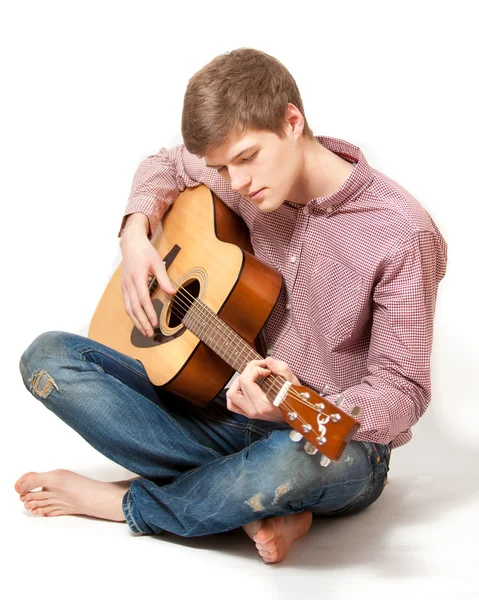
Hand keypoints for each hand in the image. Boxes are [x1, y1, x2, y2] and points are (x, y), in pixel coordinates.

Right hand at [120, 217, 175, 336]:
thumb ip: (164, 279)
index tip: (155, 323)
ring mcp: (125, 287)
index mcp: (138, 278)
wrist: (130, 244)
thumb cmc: (145, 252)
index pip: (143, 300)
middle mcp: (129, 284)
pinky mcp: (124, 288)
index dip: (149, 313)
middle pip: (134, 308)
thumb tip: (173, 292)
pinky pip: (126, 304)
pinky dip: (132, 315)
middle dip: (142, 322)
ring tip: (144, 331)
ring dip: (136, 321)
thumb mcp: (158, 263)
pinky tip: (137, 321)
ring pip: (128, 308)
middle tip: (150, 333)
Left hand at [226, 357, 300, 421]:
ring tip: (251, 376)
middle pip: (238, 384)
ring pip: (231, 395)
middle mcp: (253, 410)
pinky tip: (244, 387)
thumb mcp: (292, 381)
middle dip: (248, 371)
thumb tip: (267, 360)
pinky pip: (232, 404)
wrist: (298, 415)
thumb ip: (281, 368)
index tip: (267, 370)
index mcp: (263, 404)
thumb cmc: (296, 399)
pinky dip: (235, 393)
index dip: (255, 369)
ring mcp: (249, 413)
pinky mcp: (247, 414)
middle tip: (260, 368)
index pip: (246, 381)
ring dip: (238, 382)